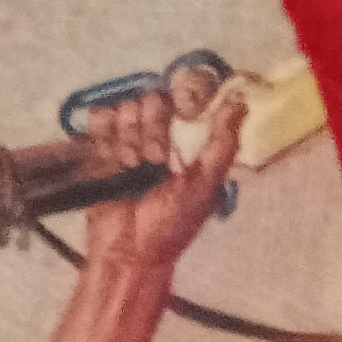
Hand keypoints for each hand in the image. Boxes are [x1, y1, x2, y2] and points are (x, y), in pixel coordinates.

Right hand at [76, 80, 244, 277]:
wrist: (128, 251)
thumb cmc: (173, 225)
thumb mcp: (205, 185)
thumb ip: (223, 142)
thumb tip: (241, 99)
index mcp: (191, 139)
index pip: (189, 90)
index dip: (185, 93)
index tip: (184, 112)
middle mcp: (161, 132)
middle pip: (154, 98)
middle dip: (153, 130)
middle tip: (154, 162)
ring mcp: (129, 137)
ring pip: (126, 107)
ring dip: (128, 138)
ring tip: (130, 168)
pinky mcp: (100, 145)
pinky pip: (100, 118)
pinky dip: (105, 137)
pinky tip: (112, 162)